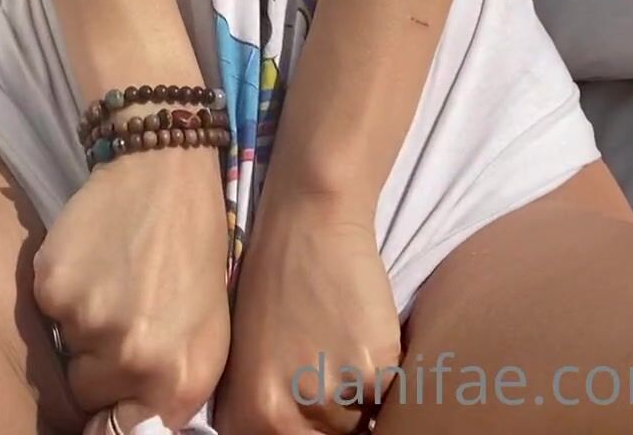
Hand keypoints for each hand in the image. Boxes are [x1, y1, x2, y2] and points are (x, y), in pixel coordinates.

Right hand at [32, 143, 230, 431]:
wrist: (166, 172)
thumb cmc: (194, 254)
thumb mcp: (207, 336)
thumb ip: (170, 394)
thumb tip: (122, 428)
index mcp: (179, 382)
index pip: (118, 433)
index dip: (111, 410)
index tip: (112, 389)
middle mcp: (133, 361)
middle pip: (86, 393)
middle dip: (98, 362)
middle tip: (124, 310)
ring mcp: (90, 324)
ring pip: (64, 350)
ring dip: (80, 324)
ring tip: (113, 279)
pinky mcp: (53, 286)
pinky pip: (46, 310)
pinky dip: (61, 290)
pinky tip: (91, 259)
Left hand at [212, 182, 401, 433]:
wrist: (309, 220)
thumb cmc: (274, 281)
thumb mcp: (248, 359)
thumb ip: (265, 413)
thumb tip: (289, 434)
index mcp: (245, 417)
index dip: (313, 431)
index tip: (321, 412)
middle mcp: (281, 417)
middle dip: (339, 417)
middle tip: (331, 367)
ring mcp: (327, 395)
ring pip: (361, 424)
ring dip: (361, 395)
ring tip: (340, 342)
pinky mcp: (371, 369)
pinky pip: (387, 393)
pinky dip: (384, 369)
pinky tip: (360, 329)